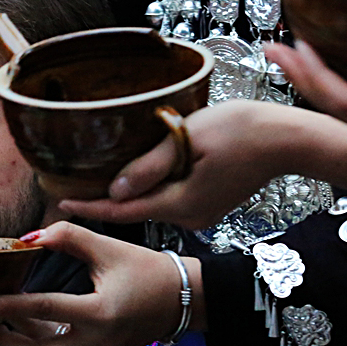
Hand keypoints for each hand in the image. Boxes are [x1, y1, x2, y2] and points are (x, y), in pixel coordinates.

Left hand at [0, 222, 202, 345]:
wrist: (184, 299)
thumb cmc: (148, 271)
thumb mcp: (107, 247)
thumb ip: (68, 236)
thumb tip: (30, 237)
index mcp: (100, 313)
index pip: (45, 310)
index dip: (11, 305)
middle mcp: (97, 342)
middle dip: (6, 339)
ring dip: (20, 339)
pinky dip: (40, 338)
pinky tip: (27, 317)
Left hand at [58, 100, 346, 228]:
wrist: (286, 137)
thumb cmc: (239, 129)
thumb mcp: (187, 140)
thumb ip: (148, 167)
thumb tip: (114, 190)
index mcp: (181, 204)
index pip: (123, 210)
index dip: (89, 206)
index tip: (60, 204)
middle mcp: (189, 216)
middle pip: (136, 209)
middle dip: (104, 200)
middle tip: (68, 187)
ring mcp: (201, 212)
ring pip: (153, 202)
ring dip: (128, 191)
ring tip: (95, 175)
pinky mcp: (209, 201)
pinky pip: (171, 196)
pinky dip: (151, 186)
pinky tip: (139, 170)